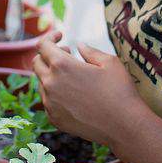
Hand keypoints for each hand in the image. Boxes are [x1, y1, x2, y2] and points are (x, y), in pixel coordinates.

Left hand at [32, 29, 142, 152]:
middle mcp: (51, 84)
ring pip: (41, 82)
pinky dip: (55, 91)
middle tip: (68, 53)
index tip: (61, 35)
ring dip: (52, 73)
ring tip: (73, 74)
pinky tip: (73, 92)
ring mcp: (50, 104)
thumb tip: (79, 45)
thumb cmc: (119, 91)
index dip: (50, 37)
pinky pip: (47, 100)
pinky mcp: (54, 119)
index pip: (43, 45)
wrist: (124, 126)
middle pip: (37, 63)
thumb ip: (89, 50)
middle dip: (49, 54)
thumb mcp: (109, 62)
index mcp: (61, 66)